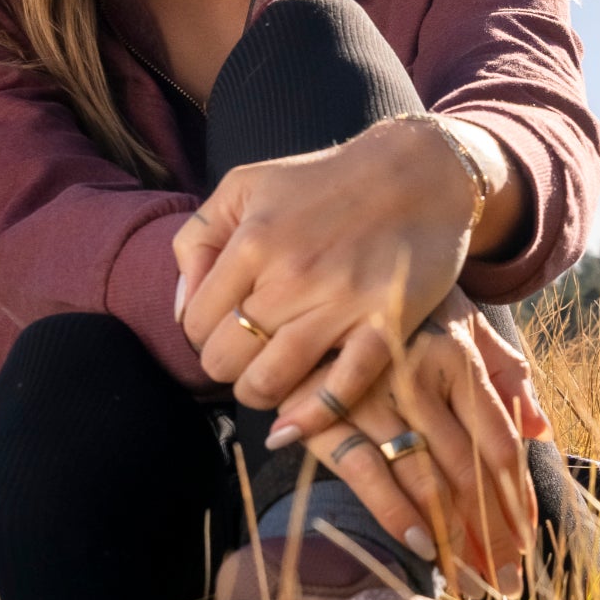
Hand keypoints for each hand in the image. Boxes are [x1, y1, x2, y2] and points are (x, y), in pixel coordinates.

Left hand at [175, 117, 482, 416]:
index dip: (201, 334)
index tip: (224, 328)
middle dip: (226, 366)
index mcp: (253, 241)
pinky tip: (294, 425)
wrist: (419, 174)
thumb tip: (180, 306)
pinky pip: (339, 390)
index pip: (194, 322)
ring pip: (269, 382)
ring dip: (258, 394)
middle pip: (225, 359)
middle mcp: (292, 276)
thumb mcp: (246, 185)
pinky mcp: (386, 327)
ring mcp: (341, 305)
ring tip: (267, 383)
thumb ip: (199, 239)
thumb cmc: (325, 181)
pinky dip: (310, 417)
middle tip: (247, 354)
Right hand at [270, 289, 550, 585]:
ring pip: (423, 480)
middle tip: (506, 584)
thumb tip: (541, 429)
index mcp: (458, 356)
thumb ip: (504, 373)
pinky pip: (365, 472)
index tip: (527, 544)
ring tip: (470, 582)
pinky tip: (420, 546)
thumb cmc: (401, 308)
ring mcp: (370, 394)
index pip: (499, 444)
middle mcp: (419, 375)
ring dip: (451, 539)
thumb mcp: (460, 321)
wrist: (317, 276)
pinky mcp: (325, 411)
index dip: (517, 500)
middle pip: (468, 473)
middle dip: (491, 536)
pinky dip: (394, 513)